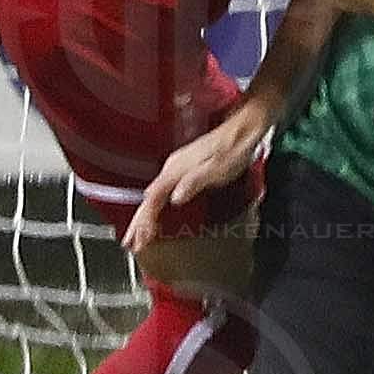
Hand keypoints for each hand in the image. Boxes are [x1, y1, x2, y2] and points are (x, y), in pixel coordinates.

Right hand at [122, 110, 266, 253]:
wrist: (242, 130)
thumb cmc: (233, 149)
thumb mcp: (216, 169)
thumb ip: (194, 182)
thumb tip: (176, 197)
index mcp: (176, 169)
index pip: (153, 199)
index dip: (145, 220)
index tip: (142, 238)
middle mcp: (172, 167)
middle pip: (149, 199)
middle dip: (138, 222)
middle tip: (131, 243)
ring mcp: (176, 167)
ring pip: (153, 196)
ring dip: (144, 216)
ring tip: (138, 235)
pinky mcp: (182, 168)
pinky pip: (161, 191)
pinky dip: (154, 206)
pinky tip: (155, 214)